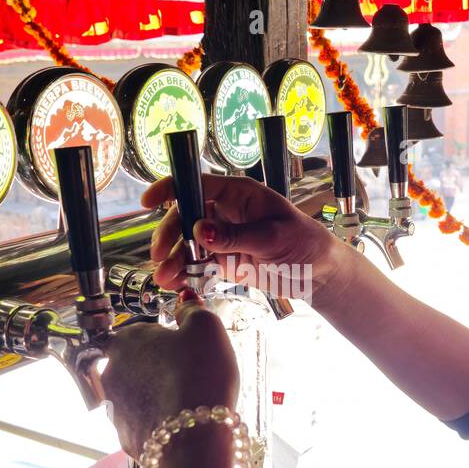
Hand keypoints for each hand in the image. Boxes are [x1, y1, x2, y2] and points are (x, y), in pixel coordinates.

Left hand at [100, 293, 238, 457]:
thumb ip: (192, 310)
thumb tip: (185, 303)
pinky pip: (144, 422)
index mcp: (124, 340)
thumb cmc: (200, 376)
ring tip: (187, 402)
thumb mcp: (207, 328)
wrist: (193, 439)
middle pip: (138, 364)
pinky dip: (159, 421)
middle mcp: (111, 373)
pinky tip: (180, 423)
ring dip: (158, 395)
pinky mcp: (125, 436)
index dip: (167, 339)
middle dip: (160, 368)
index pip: (141, 331)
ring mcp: (114, 408)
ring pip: (139, 394)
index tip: (185, 349)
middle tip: (190, 376)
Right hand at [141, 174, 350, 301]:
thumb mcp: (273, 239)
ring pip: (188, 243)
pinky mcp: (223, 260)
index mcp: (239, 194)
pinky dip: (184, 273)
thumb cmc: (305, 244)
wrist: (319, 274)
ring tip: (164, 277)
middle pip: (185, 216)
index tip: (149, 199)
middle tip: (160, 254)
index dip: (171, 188)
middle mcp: (226, 212)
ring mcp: (223, 236)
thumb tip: (201, 230)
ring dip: (173, 259)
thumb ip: (236, 236)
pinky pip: (197, 264)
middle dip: (169, 234)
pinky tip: (174, 282)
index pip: (199, 185)